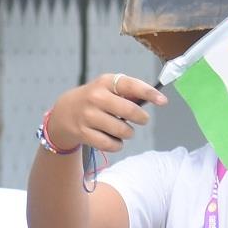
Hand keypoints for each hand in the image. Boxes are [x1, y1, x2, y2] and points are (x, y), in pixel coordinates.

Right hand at [42, 73, 160, 155]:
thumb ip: (129, 92)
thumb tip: (155, 98)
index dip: (149, 93)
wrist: (64, 113)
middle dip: (141, 118)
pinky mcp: (84, 133)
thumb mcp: (108, 88)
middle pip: (130, 111)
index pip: (130, 85)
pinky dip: (117, 144)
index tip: (163, 101)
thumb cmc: (95, 100)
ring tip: (123, 129)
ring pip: (123, 130)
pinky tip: (114, 139)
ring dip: (129, 133)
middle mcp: (96, 97)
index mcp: (105, 82)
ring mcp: (88, 116)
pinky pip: (111, 144)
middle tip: (142, 119)